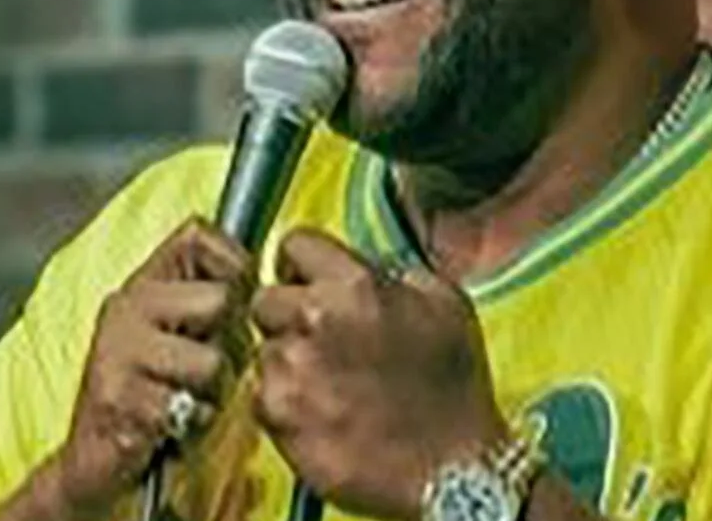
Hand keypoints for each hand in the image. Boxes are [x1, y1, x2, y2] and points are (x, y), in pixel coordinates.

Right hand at [54, 217, 254, 517]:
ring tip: (185, 398)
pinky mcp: (120, 398)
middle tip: (200, 368)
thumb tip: (267, 281)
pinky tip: (171, 424)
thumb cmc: (153, 395)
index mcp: (143, 283)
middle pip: (220, 300)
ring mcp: (119, 351)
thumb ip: (208, 300)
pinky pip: (194, 406)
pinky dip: (193, 422)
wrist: (94, 463)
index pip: (197, 234)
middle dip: (228, 342)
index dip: (234, 263)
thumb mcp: (178, 334)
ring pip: (213, 360)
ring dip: (212, 391)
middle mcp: (125, 306)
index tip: (235, 297)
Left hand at [250, 228, 507, 520]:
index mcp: (356, 285)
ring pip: (262, 348)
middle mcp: (316, 319)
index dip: (299, 265)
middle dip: (286, 316)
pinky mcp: (277, 413)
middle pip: (265, 298)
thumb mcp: (445, 305)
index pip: (294, 244)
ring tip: (326, 384)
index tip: (303, 280)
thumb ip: (394, 273)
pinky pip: (259, 394)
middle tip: (317, 340)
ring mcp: (291, 367)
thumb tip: (364, 263)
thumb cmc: (453, 392)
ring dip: (285, 361)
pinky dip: (281, 403)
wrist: (450, 467)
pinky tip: (319, 412)